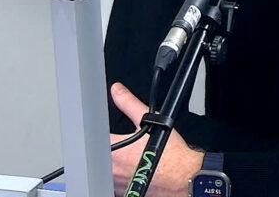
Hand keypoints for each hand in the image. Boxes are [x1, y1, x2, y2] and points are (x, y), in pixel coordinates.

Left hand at [109, 82, 203, 196]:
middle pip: (98, 157)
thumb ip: (129, 104)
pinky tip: (133, 172)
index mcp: (113, 150)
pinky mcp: (125, 194)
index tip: (106, 133)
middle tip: (124, 147)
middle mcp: (111, 170)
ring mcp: (117, 185)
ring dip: (113, 166)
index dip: (99, 133)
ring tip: (130, 160)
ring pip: (105, 172)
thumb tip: (117, 91)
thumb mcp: (150, 122)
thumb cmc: (171, 155)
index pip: (94, 138)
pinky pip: (115, 186)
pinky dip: (121, 178)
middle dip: (108, 150)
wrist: (184, 178)